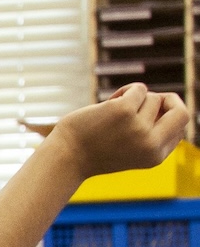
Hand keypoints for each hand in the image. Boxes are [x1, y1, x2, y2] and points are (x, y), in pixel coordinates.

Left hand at [52, 83, 189, 179]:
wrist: (64, 158)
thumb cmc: (95, 151)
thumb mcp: (131, 149)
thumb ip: (153, 133)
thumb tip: (169, 101)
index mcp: (156, 157)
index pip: (180, 128)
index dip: (166, 117)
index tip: (148, 117)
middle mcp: (151, 144)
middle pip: (182, 112)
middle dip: (169, 102)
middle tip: (146, 102)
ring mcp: (138, 128)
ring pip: (153, 98)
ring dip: (134, 100)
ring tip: (113, 112)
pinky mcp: (124, 111)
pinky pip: (139, 88)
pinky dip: (126, 90)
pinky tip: (110, 102)